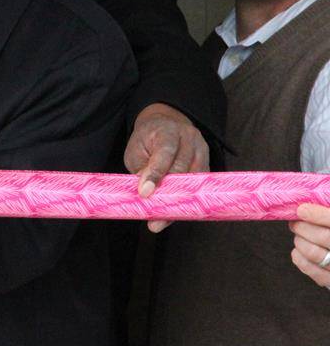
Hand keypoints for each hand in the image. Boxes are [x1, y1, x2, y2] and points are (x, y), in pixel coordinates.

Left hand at [123, 102, 208, 232]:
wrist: (166, 124)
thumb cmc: (148, 140)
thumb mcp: (137, 149)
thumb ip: (141, 167)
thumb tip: (145, 191)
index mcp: (168, 131)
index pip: (163, 153)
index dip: (155, 174)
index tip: (144, 193)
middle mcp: (189, 139)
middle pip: (181, 169)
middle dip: (166, 195)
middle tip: (153, 218)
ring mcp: (202, 151)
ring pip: (193, 181)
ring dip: (178, 203)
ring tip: (161, 221)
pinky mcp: (208, 163)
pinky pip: (200, 186)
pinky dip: (187, 201)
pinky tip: (176, 215)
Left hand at [290, 203, 329, 287]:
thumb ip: (328, 213)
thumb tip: (309, 206)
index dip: (318, 215)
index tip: (301, 210)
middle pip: (324, 237)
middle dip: (303, 228)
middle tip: (295, 223)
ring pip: (315, 253)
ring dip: (300, 242)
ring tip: (299, 236)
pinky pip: (312, 270)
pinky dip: (299, 258)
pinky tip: (299, 251)